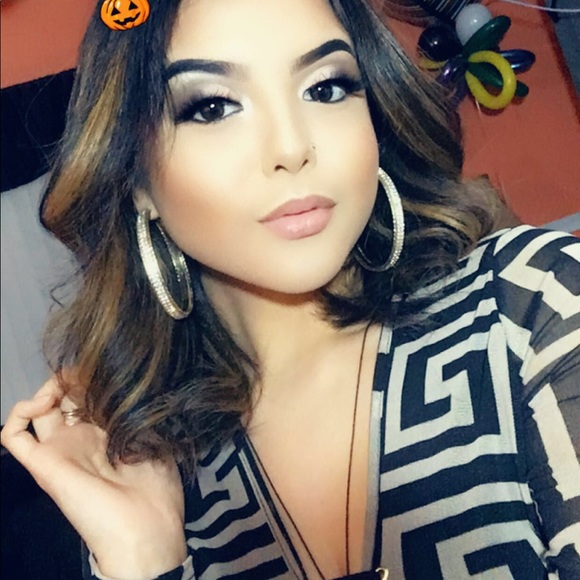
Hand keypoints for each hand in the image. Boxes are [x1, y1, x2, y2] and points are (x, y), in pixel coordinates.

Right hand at [1, 376, 186, 579]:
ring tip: (63, 386)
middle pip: (65, 396)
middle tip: (88, 371)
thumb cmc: (158, 487)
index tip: (108, 366)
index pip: (92, 394)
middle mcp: (82, 436)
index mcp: (110, 431)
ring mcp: (60, 448)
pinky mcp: (43, 463)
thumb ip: (144, 413)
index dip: (95, 375)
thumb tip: (140, 384)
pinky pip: (12, 435)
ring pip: (38, 409)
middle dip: (74, 375)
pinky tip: (41, 403)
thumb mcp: (159, 439)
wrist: (145, 528)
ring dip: (46, 388)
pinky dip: (19, 412)